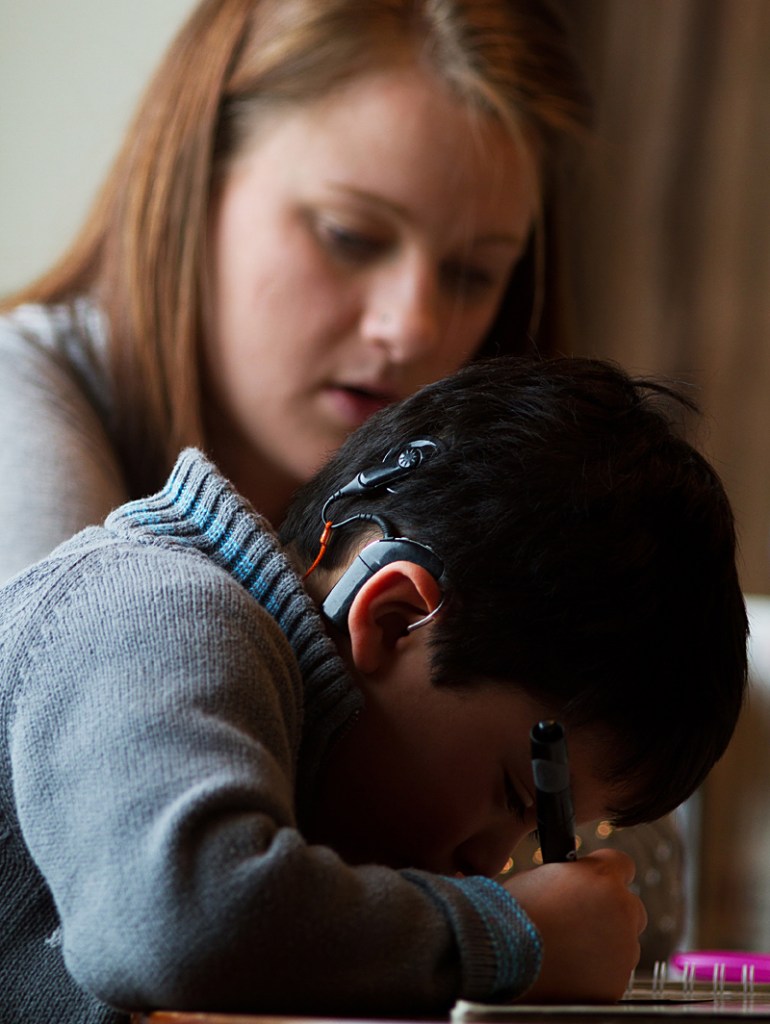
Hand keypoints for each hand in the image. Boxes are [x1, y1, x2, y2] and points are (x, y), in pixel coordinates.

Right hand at [503, 849, 646, 1001]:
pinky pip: (611, 975)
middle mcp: (621, 910)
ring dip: (603, 945)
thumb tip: (573, 886)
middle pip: (629, 908)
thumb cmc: (513, 913)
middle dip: (611, 914)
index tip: (596, 884)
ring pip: (622, 944)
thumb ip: (569, 879)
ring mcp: (623, 950)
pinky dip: (595, 974)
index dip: (607, 874)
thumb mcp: (541, 877)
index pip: (623, 864)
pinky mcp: (616, 984)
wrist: (502, 953)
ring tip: (566, 951)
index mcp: (601, 877)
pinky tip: (567, 971)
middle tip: (579, 923)